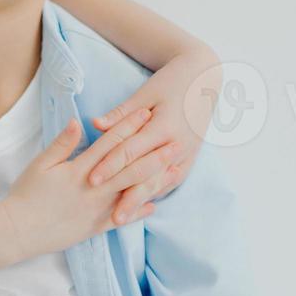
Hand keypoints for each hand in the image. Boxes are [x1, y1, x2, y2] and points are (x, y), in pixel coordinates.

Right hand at [0, 110, 179, 255]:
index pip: (110, 144)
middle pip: (130, 168)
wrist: (18, 231)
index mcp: (80, 170)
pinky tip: (154, 205)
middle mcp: (94, 189)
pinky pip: (122, 218)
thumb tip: (80, 122)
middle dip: (154, 154)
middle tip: (176, 142)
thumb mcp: (40, 164)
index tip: (146, 113)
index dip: (129, 127)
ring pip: (132, 193)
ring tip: (174, 170)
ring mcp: (97, 210)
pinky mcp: (95, 227)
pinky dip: (138, 212)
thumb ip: (62, 143)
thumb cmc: (26, 194)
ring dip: (155, 181)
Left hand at [88, 45, 221, 215]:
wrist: (203, 77)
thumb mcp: (145, 93)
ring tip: (122, 218)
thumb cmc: (169, 82)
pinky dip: (156, 193)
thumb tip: (95, 125)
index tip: (91, 180)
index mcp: (164, 125)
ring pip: (161, 182)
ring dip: (141, 201)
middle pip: (147, 174)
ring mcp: (188, 152)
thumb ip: (121, 114)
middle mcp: (178, 142)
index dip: (109, 166)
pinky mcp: (193, 156)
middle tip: (108, 216)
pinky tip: (140, 207)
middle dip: (126, 196)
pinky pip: (173, 180)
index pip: (131, 151)